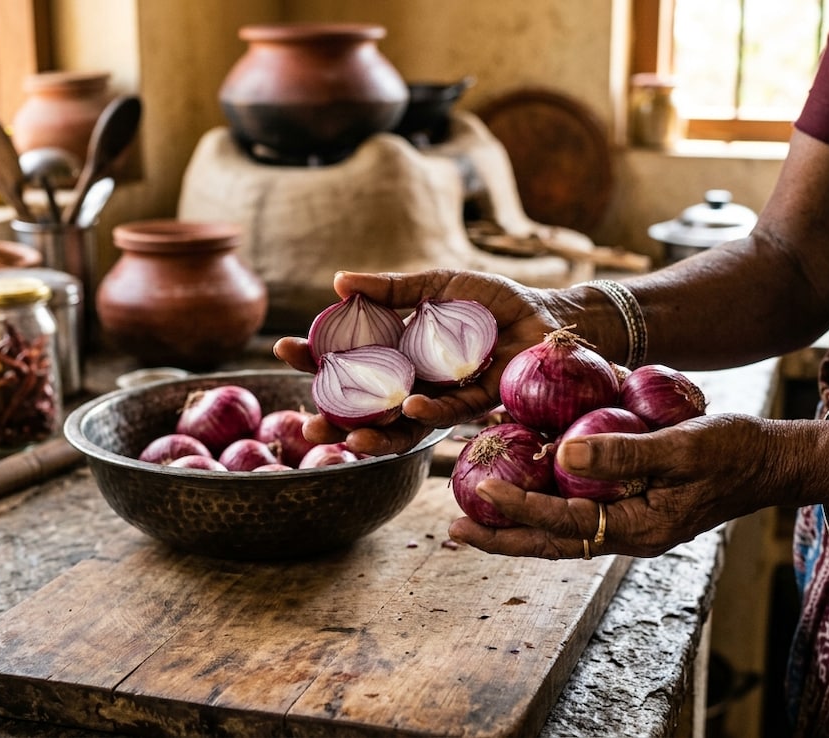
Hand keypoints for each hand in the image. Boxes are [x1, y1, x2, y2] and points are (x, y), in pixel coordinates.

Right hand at [273, 268, 572, 454]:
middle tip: (308, 420)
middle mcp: (415, 380)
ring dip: (373, 433)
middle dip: (334, 415)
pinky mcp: (477, 404)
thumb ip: (392, 289)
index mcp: (398, 350)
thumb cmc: (491, 301)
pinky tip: (409, 409)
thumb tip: (338, 281)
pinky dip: (427, 413)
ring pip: (400, 424)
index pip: (347, 359)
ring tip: (348, 437)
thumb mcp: (438, 285)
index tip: (284, 350)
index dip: (315, 358)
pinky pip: (448, 414)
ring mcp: (443, 397)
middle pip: (366, 403)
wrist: (545, 315)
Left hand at [448, 413, 791, 558]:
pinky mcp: (636, 506)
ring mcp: (632, 523)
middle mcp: (630, 533)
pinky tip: (528, 482)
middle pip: (553, 543)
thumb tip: (562, 454)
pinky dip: (548, 502)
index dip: (521, 511)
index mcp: (640, 528)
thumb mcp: (681, 446)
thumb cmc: (734, 451)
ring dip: (519, 523)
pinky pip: (581, 510)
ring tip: (475, 513)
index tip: (483, 495)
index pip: (565, 525)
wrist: (771, 462)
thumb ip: (624, 453)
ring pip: (563, 531)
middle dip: (504, 538)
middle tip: (455, 529)